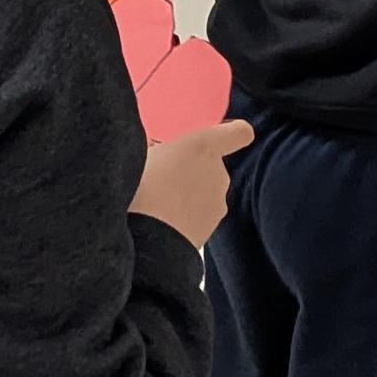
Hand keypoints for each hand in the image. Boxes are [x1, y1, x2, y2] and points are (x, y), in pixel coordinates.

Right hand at [130, 120, 254, 250]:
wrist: (145, 244)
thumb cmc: (139, 191)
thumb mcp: (138, 155)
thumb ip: (154, 148)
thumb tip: (153, 151)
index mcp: (203, 147)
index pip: (239, 132)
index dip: (231, 132)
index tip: (216, 135)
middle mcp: (218, 174)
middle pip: (211, 164)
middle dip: (191, 168)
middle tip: (161, 174)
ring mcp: (217, 204)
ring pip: (204, 192)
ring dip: (186, 194)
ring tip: (155, 202)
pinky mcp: (210, 230)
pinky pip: (198, 216)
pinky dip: (184, 217)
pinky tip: (160, 221)